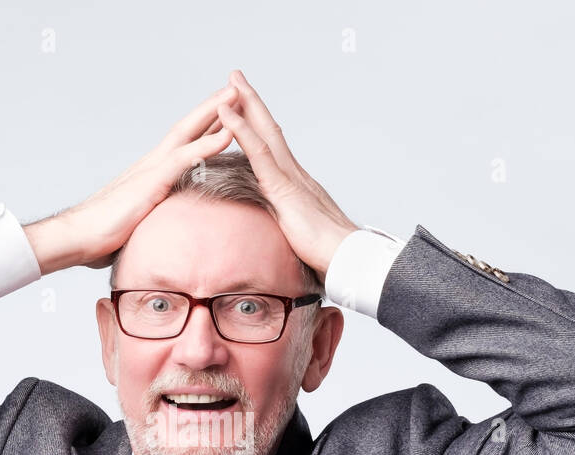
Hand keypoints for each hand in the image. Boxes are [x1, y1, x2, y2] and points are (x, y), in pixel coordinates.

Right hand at [24, 85, 238, 273]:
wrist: (78, 237)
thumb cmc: (102, 235)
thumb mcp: (139, 223)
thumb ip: (155, 217)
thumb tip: (167, 230)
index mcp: (152, 173)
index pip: (183, 143)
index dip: (205, 126)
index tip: (227, 113)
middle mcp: (152, 163)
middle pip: (188, 127)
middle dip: (213, 107)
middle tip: (237, 87)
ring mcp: (151, 168)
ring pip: (188, 132)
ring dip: (215, 112)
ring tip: (238, 95)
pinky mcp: (151, 181)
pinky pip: (185, 157)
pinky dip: (208, 143)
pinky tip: (229, 133)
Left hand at [216, 69, 358, 281]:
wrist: (348, 258)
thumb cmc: (329, 253)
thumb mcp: (301, 237)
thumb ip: (289, 226)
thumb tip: (281, 230)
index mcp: (296, 183)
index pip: (273, 146)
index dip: (259, 125)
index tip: (245, 105)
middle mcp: (295, 173)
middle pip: (269, 129)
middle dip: (252, 102)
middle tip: (236, 77)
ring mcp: (290, 177)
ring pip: (264, 132)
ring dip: (246, 104)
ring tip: (231, 81)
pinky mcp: (284, 187)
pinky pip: (258, 152)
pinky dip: (241, 129)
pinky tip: (226, 113)